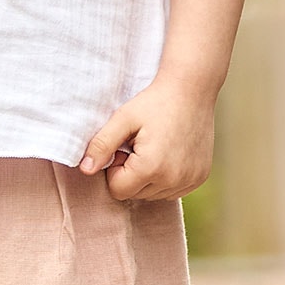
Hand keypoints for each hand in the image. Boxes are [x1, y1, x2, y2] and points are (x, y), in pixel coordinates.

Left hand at [79, 72, 215, 202]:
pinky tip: (169, 153)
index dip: (115, 169)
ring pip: (153, 195)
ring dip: (148, 176)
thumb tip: (85, 170)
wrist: (192, 90)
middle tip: (139, 145)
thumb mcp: (123, 119)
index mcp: (152, 167)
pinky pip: (171, 191)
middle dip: (131, 173)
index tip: (125, 146)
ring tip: (155, 147)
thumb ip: (101, 145)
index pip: (118, 190)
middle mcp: (173, 179)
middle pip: (136, 194)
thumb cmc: (155, 102)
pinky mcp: (199, 178)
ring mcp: (190, 181)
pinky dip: (165, 177)